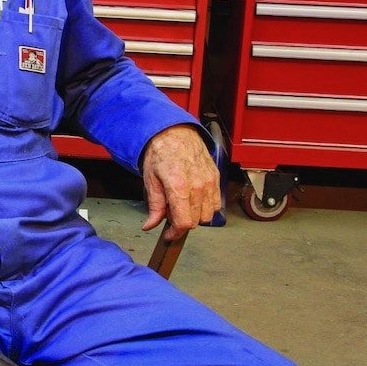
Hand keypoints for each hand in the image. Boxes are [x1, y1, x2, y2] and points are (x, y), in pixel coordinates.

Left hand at [139, 124, 220, 242]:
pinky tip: (194, 197)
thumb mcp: (150, 180)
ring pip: (209, 214)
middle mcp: (198, 186)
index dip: (175, 233)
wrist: (173, 131)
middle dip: (182, 222)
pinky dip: (206, 205)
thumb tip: (150, 225)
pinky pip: (216, 202)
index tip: (169, 234)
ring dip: (196, 215)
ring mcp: (209, 182)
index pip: (184, 223)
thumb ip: (154, 206)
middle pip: (196, 221)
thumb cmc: (160, 152)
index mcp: (179, 187)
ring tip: (182, 203)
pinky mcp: (216, 177)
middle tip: (171, 211)